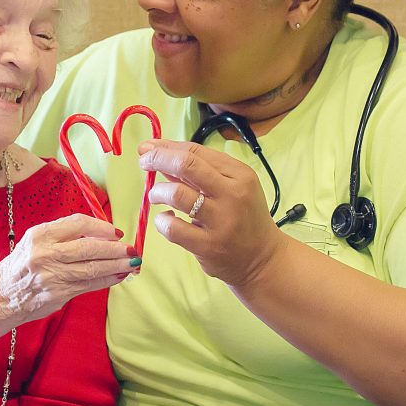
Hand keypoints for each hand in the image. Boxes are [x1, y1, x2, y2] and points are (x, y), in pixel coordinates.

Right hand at [0, 214, 138, 323]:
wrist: (2, 295)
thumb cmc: (24, 264)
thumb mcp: (37, 240)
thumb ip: (65, 234)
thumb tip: (102, 234)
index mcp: (40, 235)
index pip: (78, 224)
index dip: (101, 226)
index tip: (115, 232)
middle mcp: (46, 254)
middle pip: (89, 248)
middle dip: (115, 249)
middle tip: (131, 248)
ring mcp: (53, 276)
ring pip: (93, 268)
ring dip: (117, 265)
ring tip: (133, 262)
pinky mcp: (59, 294)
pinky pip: (90, 284)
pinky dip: (108, 279)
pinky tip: (120, 275)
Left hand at [138, 139, 284, 286]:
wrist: (261, 258)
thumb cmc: (242, 216)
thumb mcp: (230, 187)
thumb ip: (199, 172)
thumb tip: (159, 152)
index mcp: (240, 174)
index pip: (196, 151)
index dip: (167, 146)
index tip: (149, 147)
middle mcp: (233, 194)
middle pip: (187, 165)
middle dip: (158, 158)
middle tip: (144, 162)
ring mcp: (222, 221)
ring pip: (177, 194)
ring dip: (158, 192)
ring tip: (156, 196)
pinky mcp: (209, 246)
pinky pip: (173, 228)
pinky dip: (162, 221)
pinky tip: (166, 220)